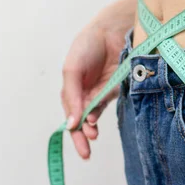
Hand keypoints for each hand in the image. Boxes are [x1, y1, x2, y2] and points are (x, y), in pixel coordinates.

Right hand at [60, 23, 127, 158]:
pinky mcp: (115, 90)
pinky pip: (107, 106)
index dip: (71, 128)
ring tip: (91, 136)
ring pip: (94, 117)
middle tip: (85, 153)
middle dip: (81, 137)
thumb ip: (72, 95)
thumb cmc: (87, 47)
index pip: (70, 114)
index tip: (74, 136)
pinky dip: (100, 115)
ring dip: (91, 128)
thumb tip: (73, 122)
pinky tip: (95, 121)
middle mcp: (85, 94)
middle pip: (81, 121)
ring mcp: (100, 92)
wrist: (111, 31)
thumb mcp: (71, 69)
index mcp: (71, 89)